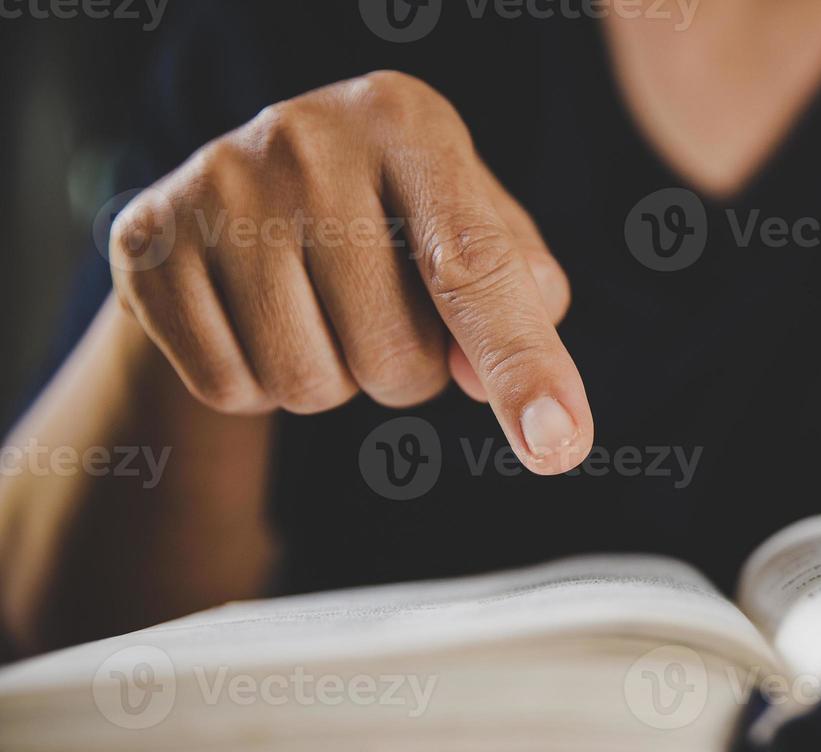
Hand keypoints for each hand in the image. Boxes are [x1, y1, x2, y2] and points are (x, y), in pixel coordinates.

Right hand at [110, 71, 589, 473]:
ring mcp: (217, 186)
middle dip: (406, 371)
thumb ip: (519, 302)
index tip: (559, 445)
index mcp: (408, 123)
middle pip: (396, 356)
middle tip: (380, 313)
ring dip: (334, 381)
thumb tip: (491, 386)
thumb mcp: (475, 229)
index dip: (523, 366)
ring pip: (310, 385)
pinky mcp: (147, 242)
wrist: (248, 192)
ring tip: (319, 309)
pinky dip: (257, 384)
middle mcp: (308, 140)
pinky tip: (258, 319)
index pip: (476, 267)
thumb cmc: (394, 219)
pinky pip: (231, 389)